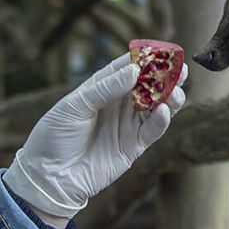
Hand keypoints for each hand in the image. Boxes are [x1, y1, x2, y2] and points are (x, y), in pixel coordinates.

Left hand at [2, 52, 188, 226]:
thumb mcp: (75, 106)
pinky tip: (164, 112)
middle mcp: (117, 105)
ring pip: (156, 108)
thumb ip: (105, 88)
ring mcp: (126, 126)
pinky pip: (152, 132)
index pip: (126, 69)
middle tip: (180, 69)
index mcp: (101, 89)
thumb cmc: (54, 137)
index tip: (162, 51)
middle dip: (165, 77)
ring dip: (169, 98)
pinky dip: (161, 121)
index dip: (144, 59)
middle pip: (147, 87)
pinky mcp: (133, 147)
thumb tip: (134, 70)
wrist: (48, 177)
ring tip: (176, 91)